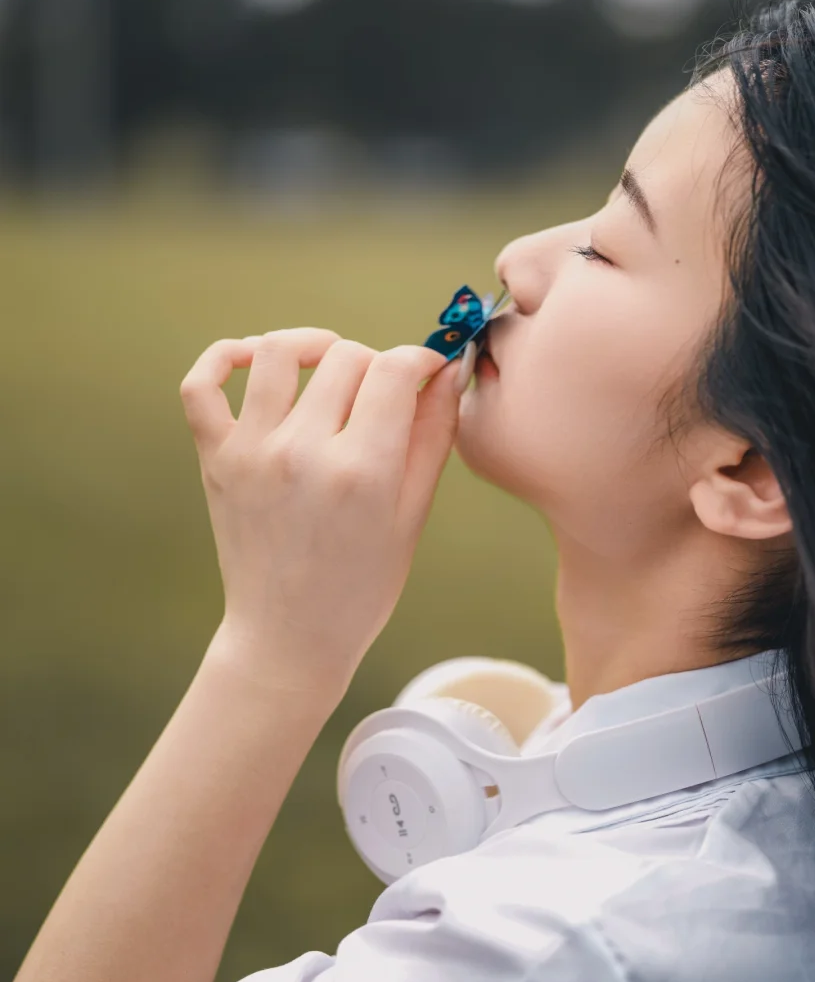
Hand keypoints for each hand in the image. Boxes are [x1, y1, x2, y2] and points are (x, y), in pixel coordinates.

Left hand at [179, 328, 471, 702]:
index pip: (393, 369)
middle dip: (376, 362)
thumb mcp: (412, 514)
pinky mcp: (215, 459)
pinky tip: (255, 359)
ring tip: (329, 360)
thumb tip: (447, 372)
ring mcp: (251, 452)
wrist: (287, 638)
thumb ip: (433, 435)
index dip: (420, 358)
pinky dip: (224, 356)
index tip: (427, 370)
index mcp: (361, 470)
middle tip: (383, 393)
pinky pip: (201, 384)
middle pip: (345, 357)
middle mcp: (302, 452)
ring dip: (312, 343)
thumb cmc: (361, 585)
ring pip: (277, 352)